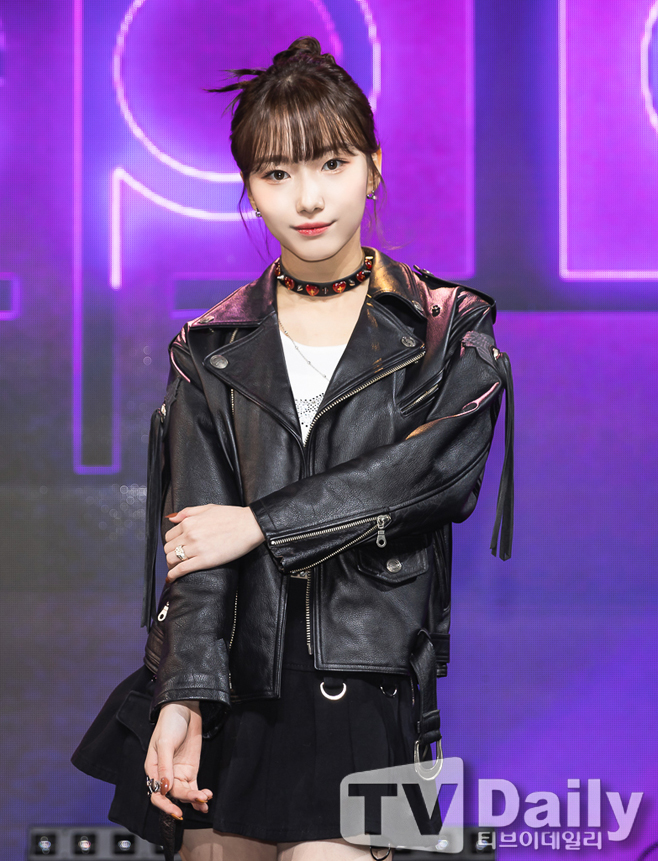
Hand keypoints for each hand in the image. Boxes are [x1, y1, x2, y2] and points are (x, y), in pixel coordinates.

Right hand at [144, 701, 211, 818]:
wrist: (185, 709)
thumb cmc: (169, 724)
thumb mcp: (165, 743)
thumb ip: (166, 766)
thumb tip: (165, 789)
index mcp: (154, 770)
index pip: (156, 794)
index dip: (165, 805)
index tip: (176, 811)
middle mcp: (165, 775)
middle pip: (173, 795)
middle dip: (185, 800)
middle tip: (199, 799)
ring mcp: (179, 773)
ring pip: (184, 794)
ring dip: (194, 799)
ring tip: (206, 798)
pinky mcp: (190, 771)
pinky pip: (193, 788)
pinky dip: (199, 796)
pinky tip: (206, 801)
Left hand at [163, 504, 264, 581]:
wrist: (249, 525)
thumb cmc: (232, 516)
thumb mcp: (208, 507)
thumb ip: (187, 512)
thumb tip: (171, 518)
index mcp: (189, 522)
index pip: (169, 535)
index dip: (171, 542)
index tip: (175, 547)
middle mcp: (189, 534)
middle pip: (167, 548)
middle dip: (170, 553)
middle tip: (176, 557)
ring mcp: (196, 548)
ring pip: (171, 559)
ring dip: (171, 564)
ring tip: (176, 567)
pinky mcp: (204, 561)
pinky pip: (181, 569)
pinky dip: (173, 575)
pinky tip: (172, 578)